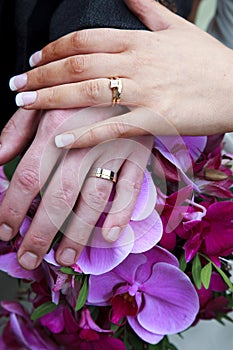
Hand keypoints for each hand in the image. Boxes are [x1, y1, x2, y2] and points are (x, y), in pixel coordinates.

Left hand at [0, 106, 152, 269]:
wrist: (119, 75)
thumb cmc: (74, 93)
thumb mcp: (41, 102)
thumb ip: (16, 131)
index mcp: (54, 126)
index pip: (28, 176)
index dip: (12, 208)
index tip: (4, 232)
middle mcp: (83, 140)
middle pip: (59, 195)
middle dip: (41, 232)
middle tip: (29, 258)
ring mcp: (113, 148)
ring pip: (94, 198)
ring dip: (78, 233)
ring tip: (64, 258)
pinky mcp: (137, 152)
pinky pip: (131, 187)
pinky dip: (121, 213)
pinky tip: (108, 236)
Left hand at [9, 0, 232, 147]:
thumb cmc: (208, 61)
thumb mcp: (177, 27)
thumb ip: (147, 9)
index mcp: (140, 40)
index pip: (85, 39)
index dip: (54, 49)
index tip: (33, 60)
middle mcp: (138, 63)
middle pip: (78, 64)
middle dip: (41, 74)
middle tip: (16, 84)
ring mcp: (146, 92)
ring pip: (88, 92)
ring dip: (51, 98)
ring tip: (24, 104)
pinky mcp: (156, 119)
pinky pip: (112, 128)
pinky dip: (84, 134)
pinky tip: (60, 139)